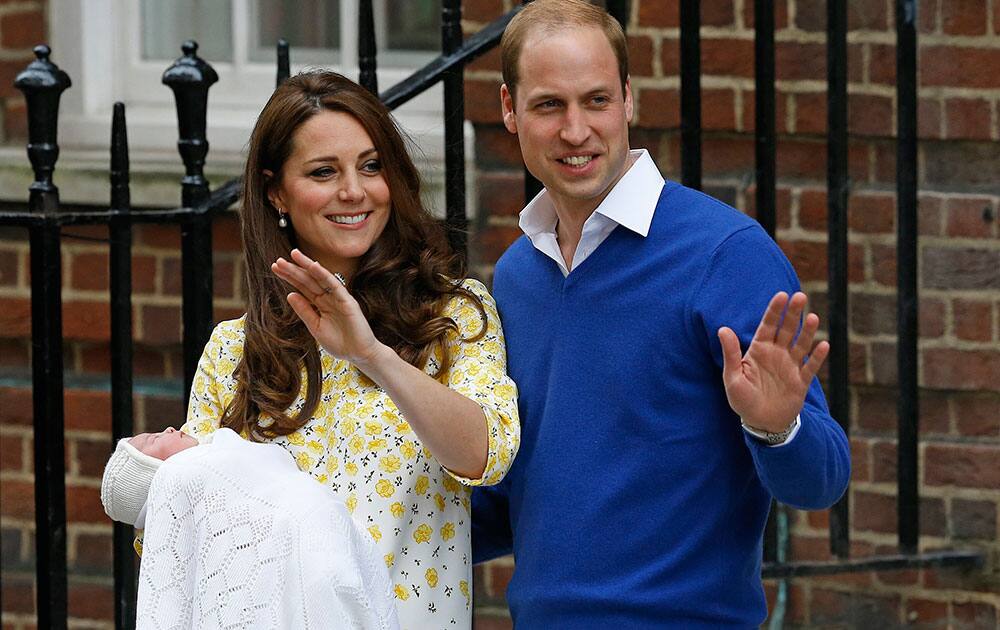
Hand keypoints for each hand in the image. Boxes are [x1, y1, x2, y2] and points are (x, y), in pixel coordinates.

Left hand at [271, 249, 385, 367]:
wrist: (359, 355)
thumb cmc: (340, 343)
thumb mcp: (316, 327)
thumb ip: (304, 311)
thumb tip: (290, 294)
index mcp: (321, 304)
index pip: (303, 287)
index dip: (290, 277)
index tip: (275, 268)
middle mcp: (329, 298)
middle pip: (308, 280)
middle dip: (293, 270)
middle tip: (277, 261)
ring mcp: (338, 298)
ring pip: (320, 278)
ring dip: (307, 266)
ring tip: (293, 255)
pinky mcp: (347, 301)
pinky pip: (334, 285)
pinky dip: (324, 275)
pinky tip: (313, 266)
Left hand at [718, 291, 828, 431]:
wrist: (760, 423)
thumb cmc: (742, 399)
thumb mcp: (732, 377)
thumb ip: (731, 353)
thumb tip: (722, 329)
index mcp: (759, 350)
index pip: (768, 325)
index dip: (775, 310)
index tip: (782, 295)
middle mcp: (777, 354)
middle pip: (787, 329)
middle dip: (793, 313)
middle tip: (800, 296)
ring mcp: (790, 366)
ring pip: (801, 344)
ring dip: (807, 331)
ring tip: (812, 317)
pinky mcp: (801, 381)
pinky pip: (811, 367)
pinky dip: (817, 357)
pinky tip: (823, 345)